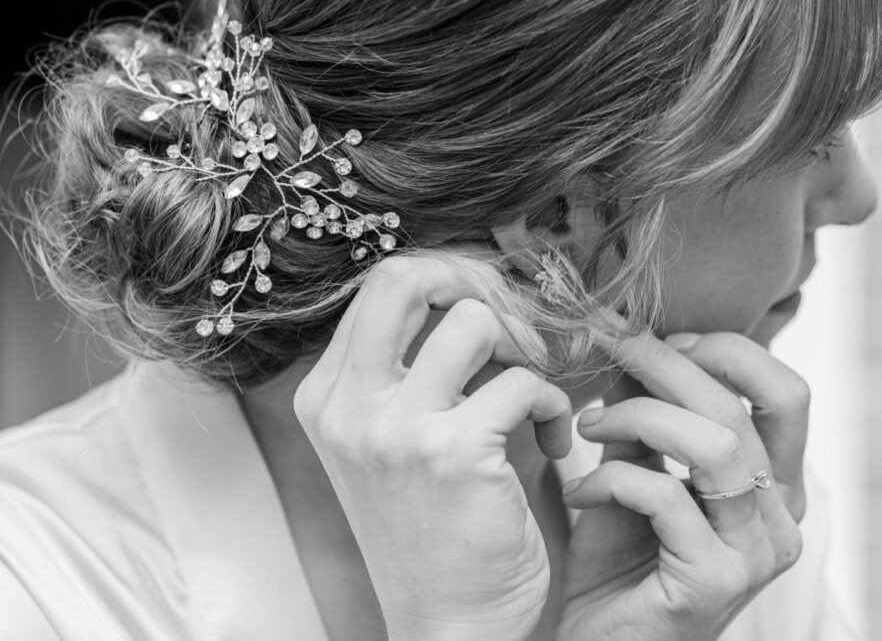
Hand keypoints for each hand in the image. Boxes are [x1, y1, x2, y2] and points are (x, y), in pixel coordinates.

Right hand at [293, 255, 571, 639]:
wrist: (448, 624)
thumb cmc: (434, 529)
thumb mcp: (395, 441)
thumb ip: (413, 367)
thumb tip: (480, 289)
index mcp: (327, 396)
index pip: (380, 286)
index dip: (447, 277)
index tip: (491, 302)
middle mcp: (347, 405)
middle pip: (407, 276)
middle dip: (475, 280)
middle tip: (513, 319)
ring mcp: (393, 429)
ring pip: (475, 320)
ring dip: (524, 350)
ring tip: (533, 394)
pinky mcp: (450, 454)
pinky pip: (524, 381)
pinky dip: (555, 404)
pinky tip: (555, 441)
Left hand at [556, 331, 807, 640]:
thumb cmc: (617, 560)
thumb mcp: (634, 471)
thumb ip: (643, 417)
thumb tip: (632, 343)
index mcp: (772, 484)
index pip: (784, 391)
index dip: (723, 351)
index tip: (654, 340)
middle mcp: (780, 517)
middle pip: (741, 408)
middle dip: (663, 366)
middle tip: (604, 351)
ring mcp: (756, 552)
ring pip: (715, 444)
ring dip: (636, 418)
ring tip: (585, 427)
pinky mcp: (717, 581)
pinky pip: (667, 497)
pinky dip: (610, 480)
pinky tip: (577, 494)